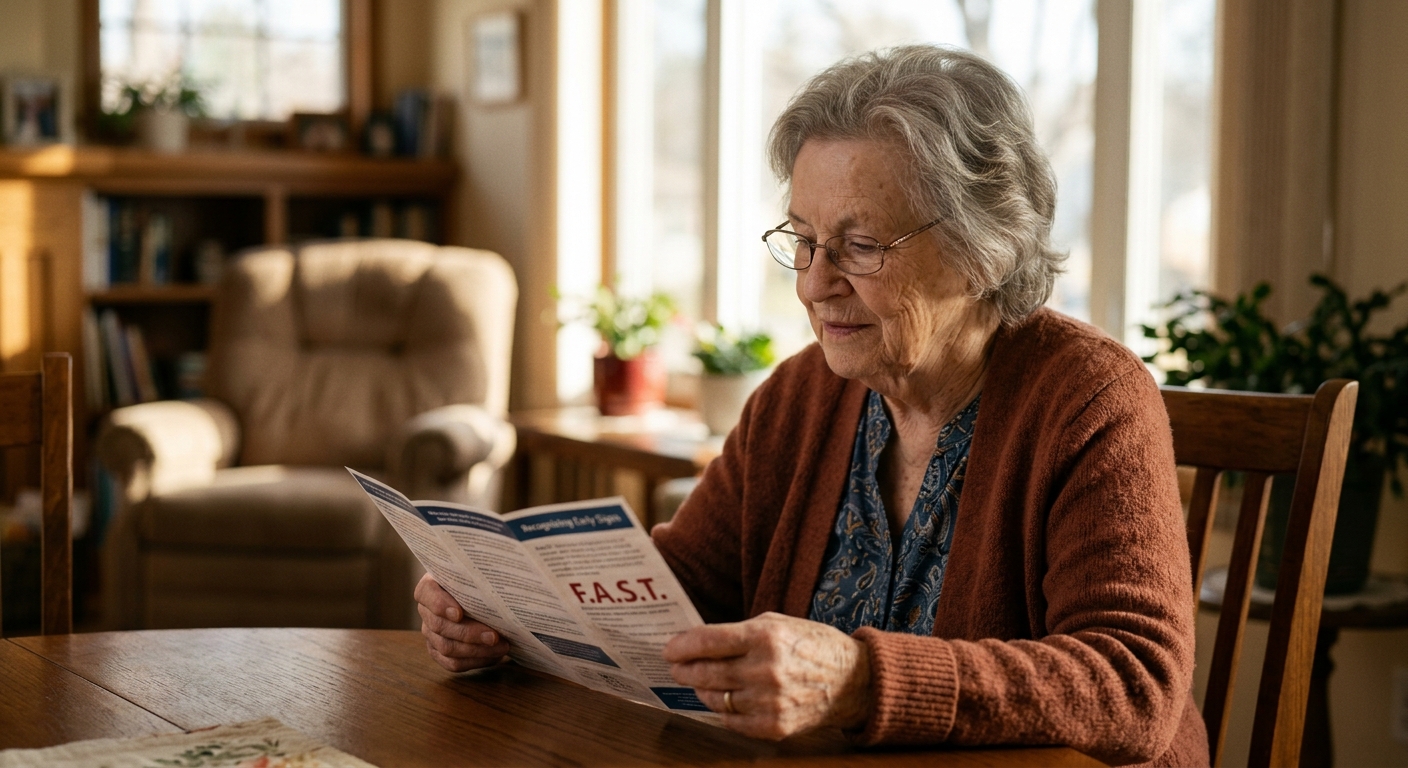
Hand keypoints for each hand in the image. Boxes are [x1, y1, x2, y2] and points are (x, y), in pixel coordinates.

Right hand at [415, 573, 510, 671]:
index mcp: (430, 586)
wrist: (484, 596)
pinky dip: (475, 661)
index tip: (459, 613)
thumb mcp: (479, 571)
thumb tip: (501, 581)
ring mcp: (430, 633)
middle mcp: (426, 611)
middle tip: (494, 636)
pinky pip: (453, 663)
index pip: (426, 594)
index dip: (439, 604)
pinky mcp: (439, 652)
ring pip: (447, 648)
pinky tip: (494, 656)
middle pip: (440, 626)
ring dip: (476, 650)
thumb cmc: (481, 579)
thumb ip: (482, 573)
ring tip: (501, 647)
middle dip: (469, 633)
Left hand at [663, 612, 871, 739]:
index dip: (682, 646)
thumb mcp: (778, 624)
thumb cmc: (813, 646)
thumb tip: (697, 642)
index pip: (708, 642)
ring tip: (701, 682)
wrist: (852, 681)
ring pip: (715, 698)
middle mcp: (765, 670)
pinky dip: (723, 710)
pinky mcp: (773, 726)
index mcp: (766, 637)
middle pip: (705, 672)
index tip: (669, 649)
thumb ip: (739, 632)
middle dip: (684, 669)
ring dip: (702, 690)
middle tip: (676, 667)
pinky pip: (731, 721)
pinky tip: (725, 699)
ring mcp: (769, 702)